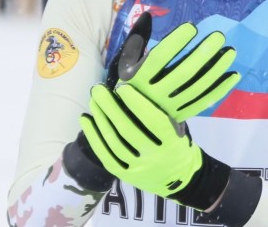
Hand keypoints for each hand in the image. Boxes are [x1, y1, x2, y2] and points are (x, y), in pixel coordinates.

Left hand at [80, 84, 228, 209]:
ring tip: (92, 101)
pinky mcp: (126, 176)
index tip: (122, 87)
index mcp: (172, 143)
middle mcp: (154, 157)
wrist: (181, 180)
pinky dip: (93, 137)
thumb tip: (134, 90)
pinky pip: (106, 155)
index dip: (136, 103)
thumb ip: (160, 114)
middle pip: (127, 129)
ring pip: (114, 141)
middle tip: (98, 89)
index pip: (152, 120)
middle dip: (110, 107)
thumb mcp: (178, 130)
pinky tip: (86, 120)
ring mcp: (138, 168)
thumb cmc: (178, 146)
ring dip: (100, 119)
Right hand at [111, 13, 239, 122]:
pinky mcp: (182, 114)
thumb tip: (148, 14)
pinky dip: (220, 89)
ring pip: (197, 87)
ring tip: (230, 51)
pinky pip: (204, 101)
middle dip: (203, 53)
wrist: (131, 121)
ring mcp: (170, 106)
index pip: (159, 58)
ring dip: (216, 69)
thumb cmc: (130, 84)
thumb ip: (136, 38)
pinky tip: (233, 75)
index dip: (175, 42)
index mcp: (137, 78)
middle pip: (183, 73)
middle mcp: (154, 94)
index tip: (192, 27)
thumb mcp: (126, 62)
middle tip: (219, 36)